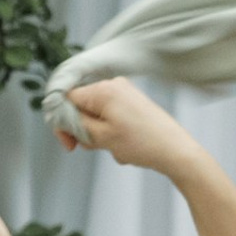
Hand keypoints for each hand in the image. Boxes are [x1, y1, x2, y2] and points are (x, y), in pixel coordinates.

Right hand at [56, 77, 204, 175]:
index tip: (69, 145)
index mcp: (102, 90)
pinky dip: (109, 132)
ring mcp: (125, 93)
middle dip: (81, 129)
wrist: (175, 150)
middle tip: (92, 147)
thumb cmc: (142, 143)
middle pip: (80, 106)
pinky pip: (109, 116)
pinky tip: (121, 144)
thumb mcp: (99, 136)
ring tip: (112, 146)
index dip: (62, 123)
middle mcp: (113, 85)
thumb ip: (74, 124)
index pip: (66, 100)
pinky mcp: (132, 102)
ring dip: (96, 134)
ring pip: (94, 114)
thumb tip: (60, 117)